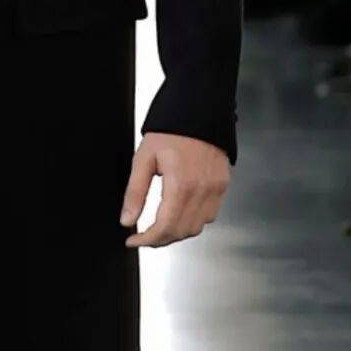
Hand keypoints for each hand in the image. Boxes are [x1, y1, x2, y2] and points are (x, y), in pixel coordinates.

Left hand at [119, 132, 230, 246]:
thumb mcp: (144, 159)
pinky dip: (194, 221)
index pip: (164, 227)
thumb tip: (127, 220)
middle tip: (144, 236)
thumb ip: (135, 193)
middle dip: (160, 240)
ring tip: (160, 227)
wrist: (199, 109)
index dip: (147, 240)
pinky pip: (210, 215)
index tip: (134, 241)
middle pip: (181, 232)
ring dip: (177, 233)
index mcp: (180, 185)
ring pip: (197, 227)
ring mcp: (215, 189)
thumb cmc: (171, 130)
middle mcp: (202, 190)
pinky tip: (180, 214)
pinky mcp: (222, 185)